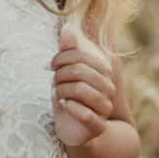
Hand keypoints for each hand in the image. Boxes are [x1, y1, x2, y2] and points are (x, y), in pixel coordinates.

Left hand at [50, 25, 115, 146]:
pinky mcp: (97, 128)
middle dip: (60, 75)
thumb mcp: (66, 73)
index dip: (62, 57)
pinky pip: (86, 115)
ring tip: (58, 93)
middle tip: (53, 82)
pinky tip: (63, 105)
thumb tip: (67, 29)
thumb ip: (68, 51)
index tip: (50, 65)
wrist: (75, 129)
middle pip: (80, 72)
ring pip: (81, 90)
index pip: (82, 56)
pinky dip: (71, 108)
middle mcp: (108, 89)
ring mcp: (104, 109)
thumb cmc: (70, 96)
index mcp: (103, 73)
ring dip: (62, 90)